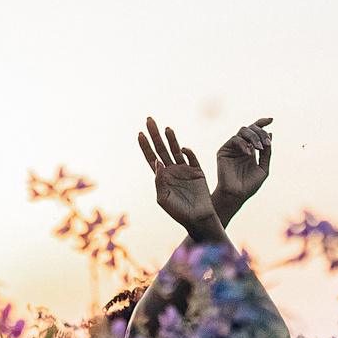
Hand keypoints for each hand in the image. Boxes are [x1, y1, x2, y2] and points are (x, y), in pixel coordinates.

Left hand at [137, 117, 225, 244]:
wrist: (198, 219)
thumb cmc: (178, 212)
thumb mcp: (163, 198)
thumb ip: (159, 181)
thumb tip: (157, 163)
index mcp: (162, 177)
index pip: (151, 157)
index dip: (145, 145)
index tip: (140, 133)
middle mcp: (172, 170)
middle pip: (161, 148)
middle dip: (155, 134)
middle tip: (149, 119)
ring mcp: (185, 169)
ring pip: (176, 150)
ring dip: (171, 138)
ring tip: (166, 128)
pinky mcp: (197, 171)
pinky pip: (191, 158)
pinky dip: (187, 152)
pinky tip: (182, 148)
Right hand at [212, 117, 272, 225]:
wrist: (237, 195)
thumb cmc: (249, 185)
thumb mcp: (263, 168)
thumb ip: (267, 152)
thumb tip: (270, 133)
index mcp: (251, 149)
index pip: (256, 132)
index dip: (262, 123)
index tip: (271, 119)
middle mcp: (241, 146)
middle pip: (251, 128)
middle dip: (260, 132)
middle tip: (266, 143)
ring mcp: (232, 148)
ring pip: (243, 131)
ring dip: (254, 136)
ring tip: (260, 147)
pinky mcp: (224, 150)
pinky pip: (235, 140)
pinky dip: (244, 144)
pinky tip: (249, 153)